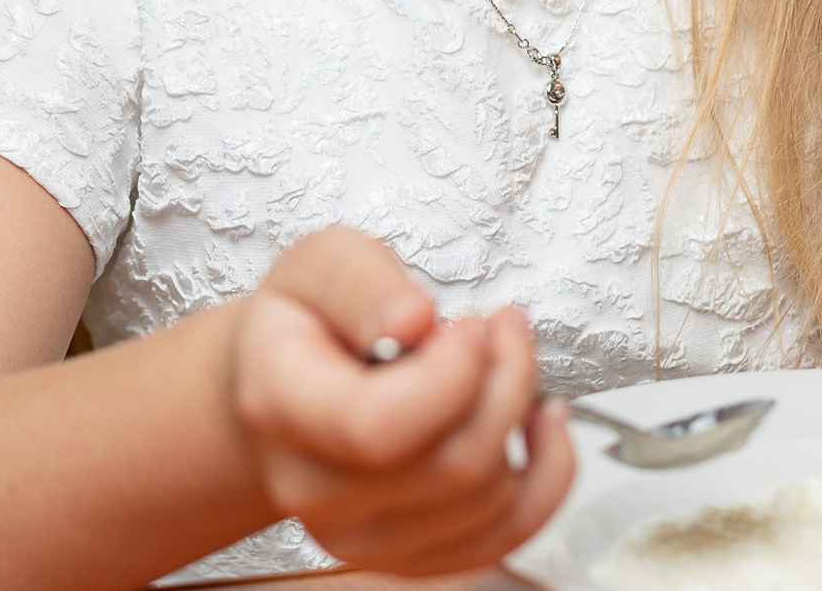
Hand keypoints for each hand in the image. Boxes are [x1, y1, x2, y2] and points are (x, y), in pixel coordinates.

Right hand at [229, 227, 573, 574]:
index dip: (450, 376)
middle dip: (504, 382)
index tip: (472, 324)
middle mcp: (317, 490)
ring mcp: (362, 536)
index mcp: (282, 407)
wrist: (275, 389)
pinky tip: (538, 421)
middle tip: (503, 325)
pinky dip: (547, 475)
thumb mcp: (315, 266)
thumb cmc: (300, 325)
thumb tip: (412, 317)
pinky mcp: (409, 555)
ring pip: (488, 500)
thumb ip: (359, 283)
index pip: (378, 427)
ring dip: (522, 418)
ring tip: (505, 359)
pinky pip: (507, 535)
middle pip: (451, 465)